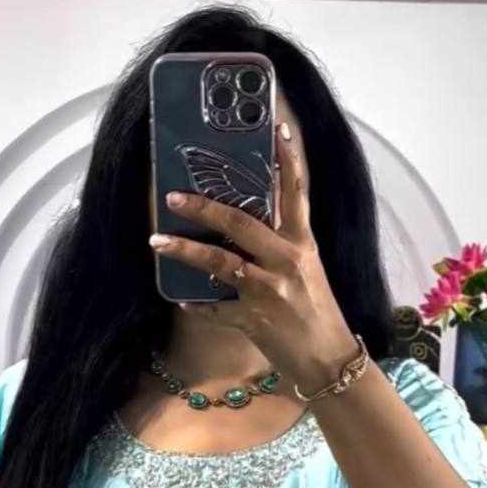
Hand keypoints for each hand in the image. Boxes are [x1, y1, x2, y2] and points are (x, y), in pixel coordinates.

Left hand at [148, 121, 359, 395]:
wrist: (329, 361)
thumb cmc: (318, 314)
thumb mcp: (308, 271)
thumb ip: (281, 246)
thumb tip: (243, 226)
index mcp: (303, 244)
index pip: (297, 192)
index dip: (287, 158)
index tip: (276, 126)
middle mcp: (287, 261)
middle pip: (241, 222)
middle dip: (204, 207)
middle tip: (174, 196)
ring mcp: (270, 291)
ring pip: (219, 262)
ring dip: (184, 250)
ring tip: (156, 240)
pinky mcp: (254, 320)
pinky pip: (215, 309)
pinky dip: (197, 305)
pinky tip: (181, 299)